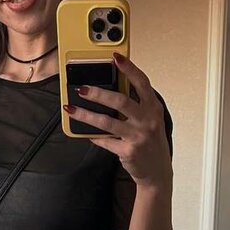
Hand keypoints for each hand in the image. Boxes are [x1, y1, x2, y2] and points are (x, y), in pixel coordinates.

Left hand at [64, 52, 172, 191]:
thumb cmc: (151, 142)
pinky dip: (93, 136)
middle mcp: (147, 120)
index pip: (142, 82)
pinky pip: (105, 141)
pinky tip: (85, 132)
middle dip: (98, 93)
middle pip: (120, 101)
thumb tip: (111, 89)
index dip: (129, 68)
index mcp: (153, 108)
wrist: (157, 171)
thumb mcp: (151, 120)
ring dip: (86, 115)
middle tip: (82, 88)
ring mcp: (138, 137)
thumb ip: (137, 105)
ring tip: (72, 108)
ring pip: (107, 122)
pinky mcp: (128, 152)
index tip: (116, 57)